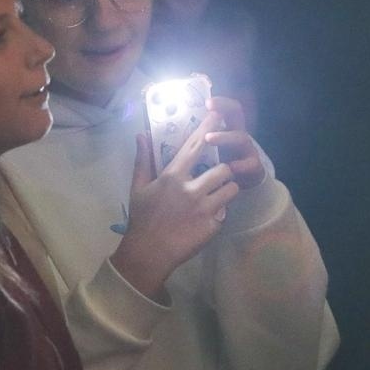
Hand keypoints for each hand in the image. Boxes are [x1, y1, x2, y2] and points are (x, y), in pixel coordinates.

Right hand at [111, 118, 241, 299]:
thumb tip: (142, 134)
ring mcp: (204, 208)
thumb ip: (143, 159)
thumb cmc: (142, 218)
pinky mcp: (212, 226)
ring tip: (218, 194)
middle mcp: (191, 189)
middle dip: (223, 170)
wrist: (149, 253)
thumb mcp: (138, 187)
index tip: (217, 116)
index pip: (194, 146)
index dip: (208, 128)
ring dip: (227, 189)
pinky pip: (225, 211)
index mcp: (172, 177)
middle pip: (222, 169)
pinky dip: (220, 212)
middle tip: (217, 176)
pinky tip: (208, 217)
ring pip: (230, 189)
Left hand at [203, 96, 265, 190]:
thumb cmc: (219, 164)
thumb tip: (170, 131)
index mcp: (226, 127)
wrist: (242, 184)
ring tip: (208, 138)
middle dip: (225, 107)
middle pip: (237, 112)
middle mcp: (237, 133)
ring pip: (241, 137)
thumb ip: (195, 140)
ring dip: (224, 136)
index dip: (219, 102)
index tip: (206, 101)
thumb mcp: (208, 149)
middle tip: (210, 110)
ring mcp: (247, 149)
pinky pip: (251, 163)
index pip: (224, 108)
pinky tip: (231, 167)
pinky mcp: (254, 166)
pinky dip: (241, 165)